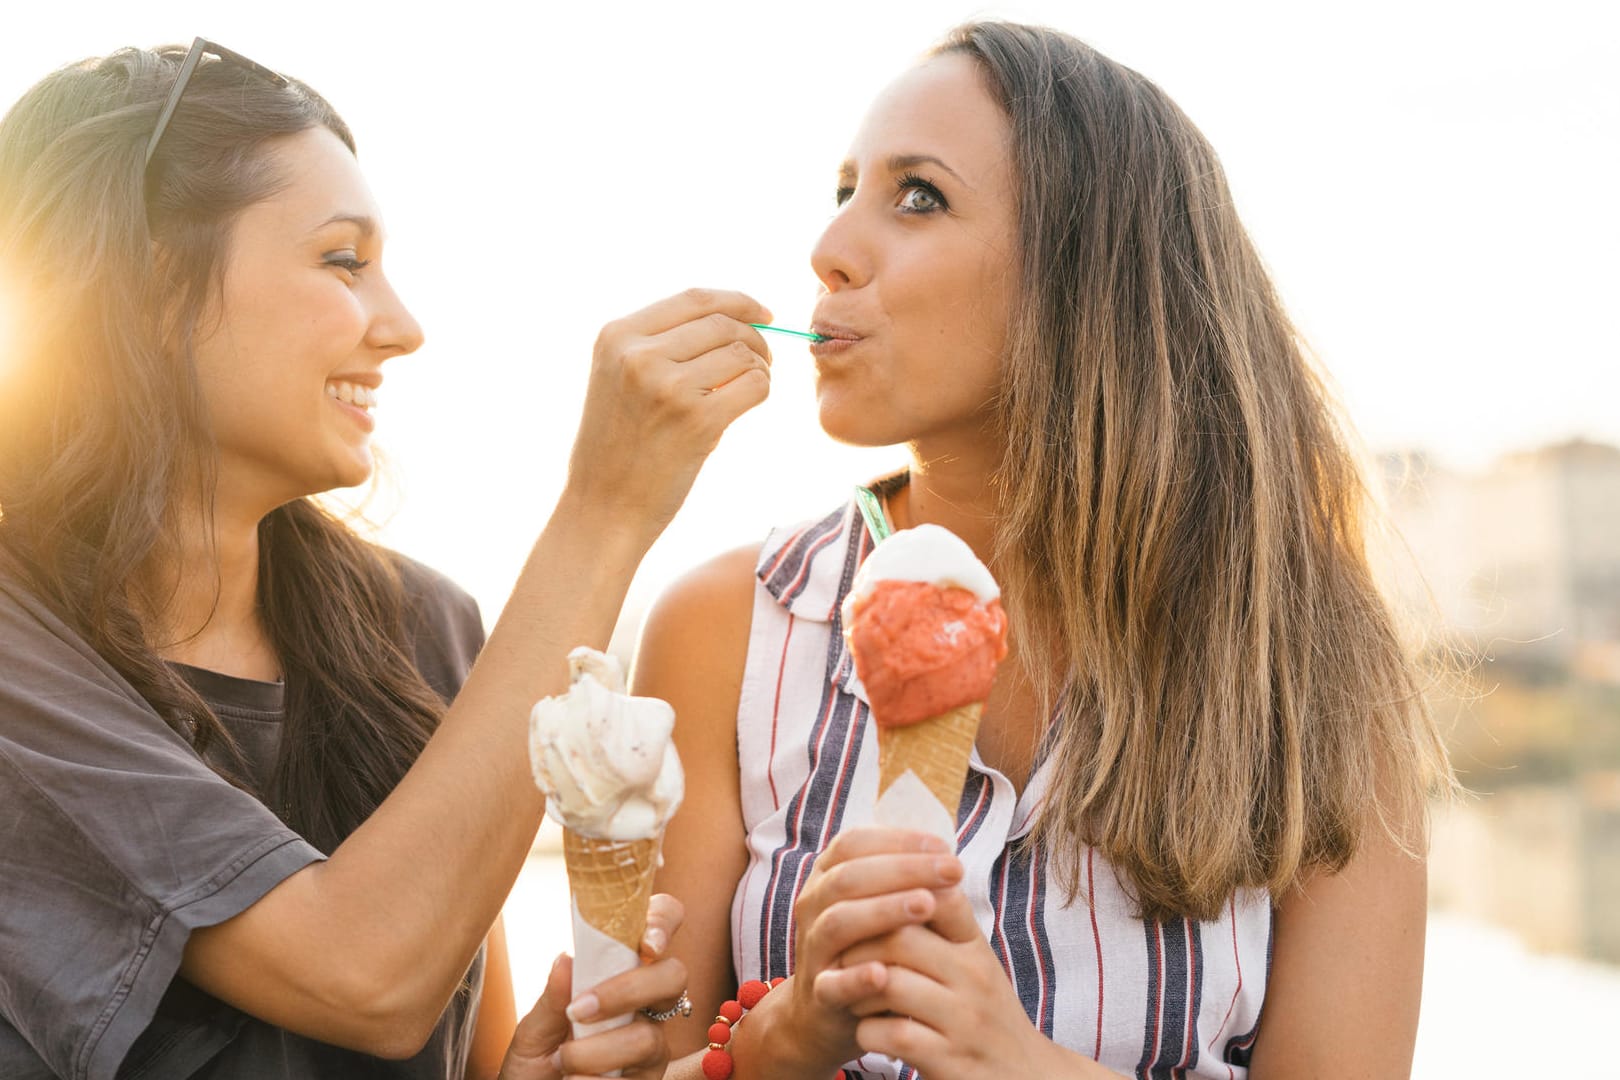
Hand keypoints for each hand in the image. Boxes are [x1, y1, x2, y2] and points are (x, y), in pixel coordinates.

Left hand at [498, 894, 688, 1079]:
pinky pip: (638, 1078)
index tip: (645, 942)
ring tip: (563, 1062)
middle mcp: (646, 1005)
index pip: (660, 926)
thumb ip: (553, 997)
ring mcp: (652, 1045)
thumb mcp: (534, 1030)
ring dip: (598, 1051)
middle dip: (628, 990)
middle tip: (579, 1011)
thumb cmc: (537, 1064)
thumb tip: (567, 958)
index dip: (663, 922)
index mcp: (621, 974)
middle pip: (673, 976)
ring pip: (649, 1037)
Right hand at [564, 288, 773, 536]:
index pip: (694, 298)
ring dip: (760, 368)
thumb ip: (660, 345)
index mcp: (617, 336)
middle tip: (764, 360)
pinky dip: (762, 390)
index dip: (738, 301)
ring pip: (743, 353)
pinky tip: (748, 404)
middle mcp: (638, 354)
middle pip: (723, 323)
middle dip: (755, 337)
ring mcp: (668, 385)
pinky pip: (754, 385)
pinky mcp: (697, 419)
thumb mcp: (618, 379)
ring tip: (750, 387)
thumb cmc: (618, 448)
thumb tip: (733, 320)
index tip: (763, 315)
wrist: (603, 510)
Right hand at [769, 827, 963, 1073]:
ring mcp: (813, 949)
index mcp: (827, 877)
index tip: (943, 846)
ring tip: (928, 905)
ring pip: (838, 921)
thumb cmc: (869, 946)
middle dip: (904, 869)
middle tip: (953, 869)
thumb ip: (904, 883)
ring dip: (884, 910)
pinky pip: (832, 983)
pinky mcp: (818, 994)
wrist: (827, 1011)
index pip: (854, 844)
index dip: (897, 840)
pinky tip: (884, 972)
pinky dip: (856, 978)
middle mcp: (814, 906)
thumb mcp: (881, 907)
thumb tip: (949, 859)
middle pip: (849, 877)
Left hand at [812, 885, 1071, 1079]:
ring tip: (853, 993)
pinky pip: (892, 1034)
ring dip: (858, 987)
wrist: (1022, 1078)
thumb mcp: (971, 962)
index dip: (889, 894)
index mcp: (974, 947)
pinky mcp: (951, 1061)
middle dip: (858, 942)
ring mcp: (964, 1020)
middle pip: (900, 936)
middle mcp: (975, 977)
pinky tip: (868, 1031)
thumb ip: (940, 922)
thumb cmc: (981, 1014)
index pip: (934, 895)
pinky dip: (868, 1031)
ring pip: (890, 983)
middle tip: (840, 953)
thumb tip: (895, 867)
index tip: (860, 906)